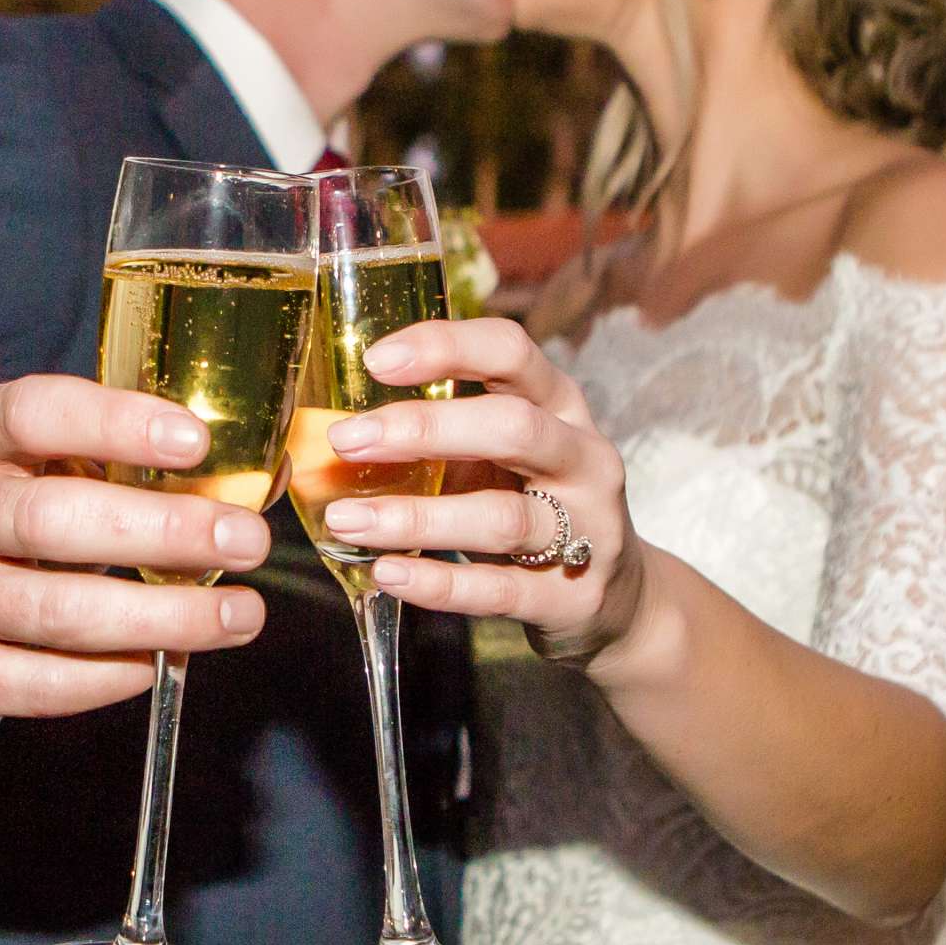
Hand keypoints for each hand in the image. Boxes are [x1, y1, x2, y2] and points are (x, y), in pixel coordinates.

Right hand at [0, 375, 270, 744]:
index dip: (115, 424)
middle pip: (47, 519)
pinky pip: (28, 681)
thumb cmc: (32, 514)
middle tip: (246, 541)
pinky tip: (156, 662)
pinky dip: (104, 678)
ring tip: (237, 615)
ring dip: (158, 617)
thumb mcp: (66, 466)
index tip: (197, 443)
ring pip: (49, 610)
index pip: (32, 413)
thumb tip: (260, 482)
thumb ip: (140, 464)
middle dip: (161, 532)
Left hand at [322, 318, 647, 667]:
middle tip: (346, 440)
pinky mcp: (571, 596)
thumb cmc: (535, 506)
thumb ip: (440, 436)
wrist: (614, 598)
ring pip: (500, 516)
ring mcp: (586, 528)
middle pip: (511, 427)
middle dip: (423, 430)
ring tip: (347, 519)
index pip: (512, 351)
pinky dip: (439, 584)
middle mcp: (582, 458)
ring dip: (416, 518)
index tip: (376, 359)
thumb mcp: (502, 455)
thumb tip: (331, 430)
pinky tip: (388, 573)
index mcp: (560, 405)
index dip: (446, 346)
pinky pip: (498, 589)